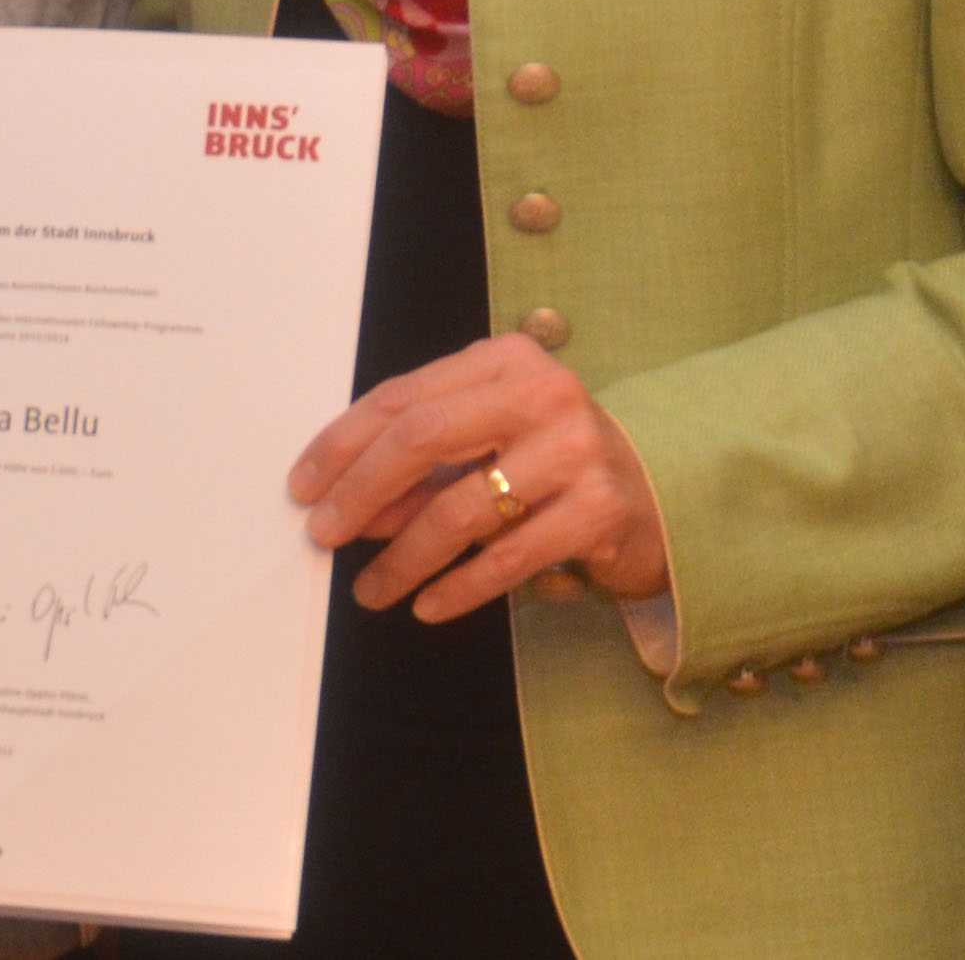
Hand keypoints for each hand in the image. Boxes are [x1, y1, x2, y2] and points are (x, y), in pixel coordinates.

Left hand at [291, 332, 670, 623]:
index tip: (303, 484)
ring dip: (402, 556)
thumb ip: (424, 462)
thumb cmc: (554, 459)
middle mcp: (541, 393)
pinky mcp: (598, 511)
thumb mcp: (488, 439)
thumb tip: (346, 505)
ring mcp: (575, 451)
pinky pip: (507, 559)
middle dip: (360, 493)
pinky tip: (426, 604)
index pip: (403, 397)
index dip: (343, 443)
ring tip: (371, 589)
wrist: (661, 491)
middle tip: (323, 534)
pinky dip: (458, 588)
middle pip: (422, 440)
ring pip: (460, 510)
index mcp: (504, 360)